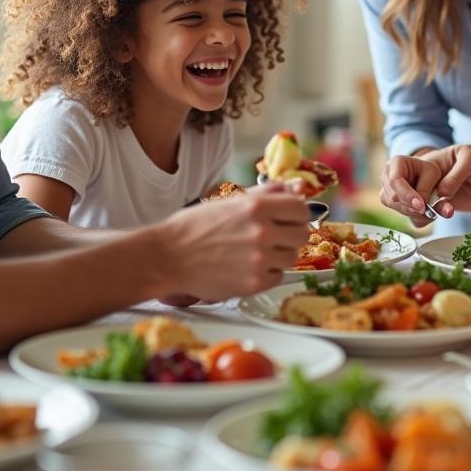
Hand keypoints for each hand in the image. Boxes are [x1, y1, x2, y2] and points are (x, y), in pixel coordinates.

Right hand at [158, 182, 308, 298]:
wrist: (168, 256)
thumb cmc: (196, 226)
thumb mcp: (231, 200)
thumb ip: (268, 193)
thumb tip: (299, 188)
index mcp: (257, 207)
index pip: (301, 209)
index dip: (296, 214)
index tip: (287, 218)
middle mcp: (262, 232)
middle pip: (302, 235)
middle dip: (290, 234)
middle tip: (272, 236)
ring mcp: (259, 259)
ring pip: (292, 257)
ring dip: (279, 255)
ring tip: (256, 252)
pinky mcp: (254, 283)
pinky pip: (277, 277)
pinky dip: (267, 273)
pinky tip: (248, 267)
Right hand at [380, 145, 470, 225]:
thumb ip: (456, 174)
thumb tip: (441, 193)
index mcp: (414, 159)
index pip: (395, 177)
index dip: (405, 193)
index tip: (421, 205)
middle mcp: (406, 176)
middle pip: (392, 196)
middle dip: (412, 207)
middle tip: (434, 210)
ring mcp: (411, 193)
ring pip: (400, 209)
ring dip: (420, 215)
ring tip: (445, 209)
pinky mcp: (421, 208)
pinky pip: (412, 219)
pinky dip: (423, 221)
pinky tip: (439, 214)